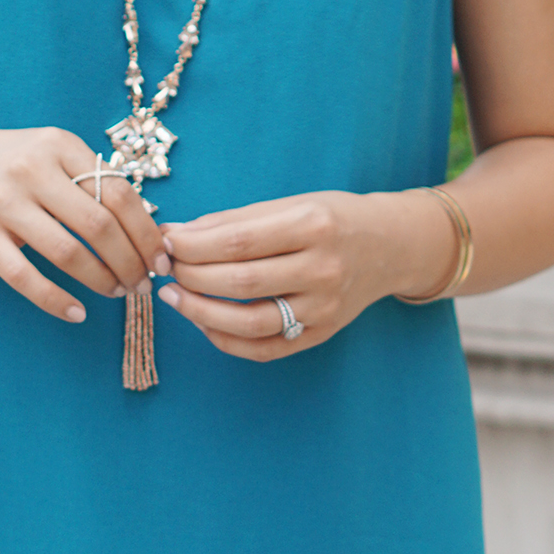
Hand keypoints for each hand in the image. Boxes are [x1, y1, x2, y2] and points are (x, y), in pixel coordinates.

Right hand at [0, 116, 161, 325]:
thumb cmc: (5, 160)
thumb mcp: (47, 150)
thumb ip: (87, 178)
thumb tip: (142, 225)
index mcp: (58, 145)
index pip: (120, 193)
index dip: (147, 232)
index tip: (162, 259)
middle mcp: (32, 169)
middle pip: (100, 225)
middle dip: (131, 262)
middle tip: (143, 283)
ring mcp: (2, 201)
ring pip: (67, 253)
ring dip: (101, 280)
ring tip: (116, 293)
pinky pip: (24, 276)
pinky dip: (56, 300)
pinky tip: (76, 312)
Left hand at [157, 189, 457, 360]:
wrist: (389, 247)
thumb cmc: (332, 218)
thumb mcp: (289, 204)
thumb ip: (232, 221)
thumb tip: (175, 235)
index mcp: (313, 226)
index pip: (238, 242)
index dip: (192, 246)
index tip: (165, 242)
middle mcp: (323, 270)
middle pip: (240, 282)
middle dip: (191, 275)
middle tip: (164, 267)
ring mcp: (324, 309)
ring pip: (249, 322)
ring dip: (200, 313)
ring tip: (174, 296)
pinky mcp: (321, 335)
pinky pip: (264, 349)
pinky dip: (226, 340)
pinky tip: (204, 322)